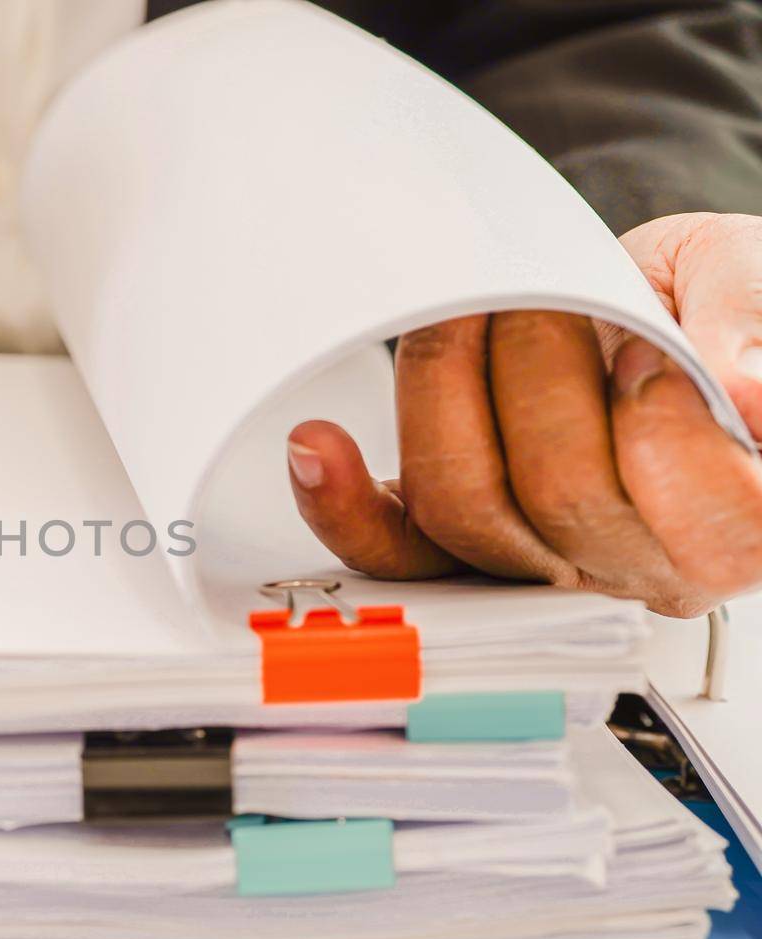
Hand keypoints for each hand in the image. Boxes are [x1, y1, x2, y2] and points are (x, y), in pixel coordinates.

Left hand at [286, 212, 761, 617]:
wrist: (640, 304)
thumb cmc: (707, 309)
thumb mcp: (752, 280)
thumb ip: (755, 323)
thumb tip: (750, 390)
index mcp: (743, 516)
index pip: (710, 517)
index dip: (665, 426)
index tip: (648, 348)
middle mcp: (638, 561)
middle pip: (565, 497)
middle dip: (542, 371)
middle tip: (549, 301)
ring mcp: (537, 561)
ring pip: (465, 510)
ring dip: (451, 388)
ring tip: (475, 315)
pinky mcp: (450, 543)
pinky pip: (389, 550)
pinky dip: (341, 502)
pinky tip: (317, 447)